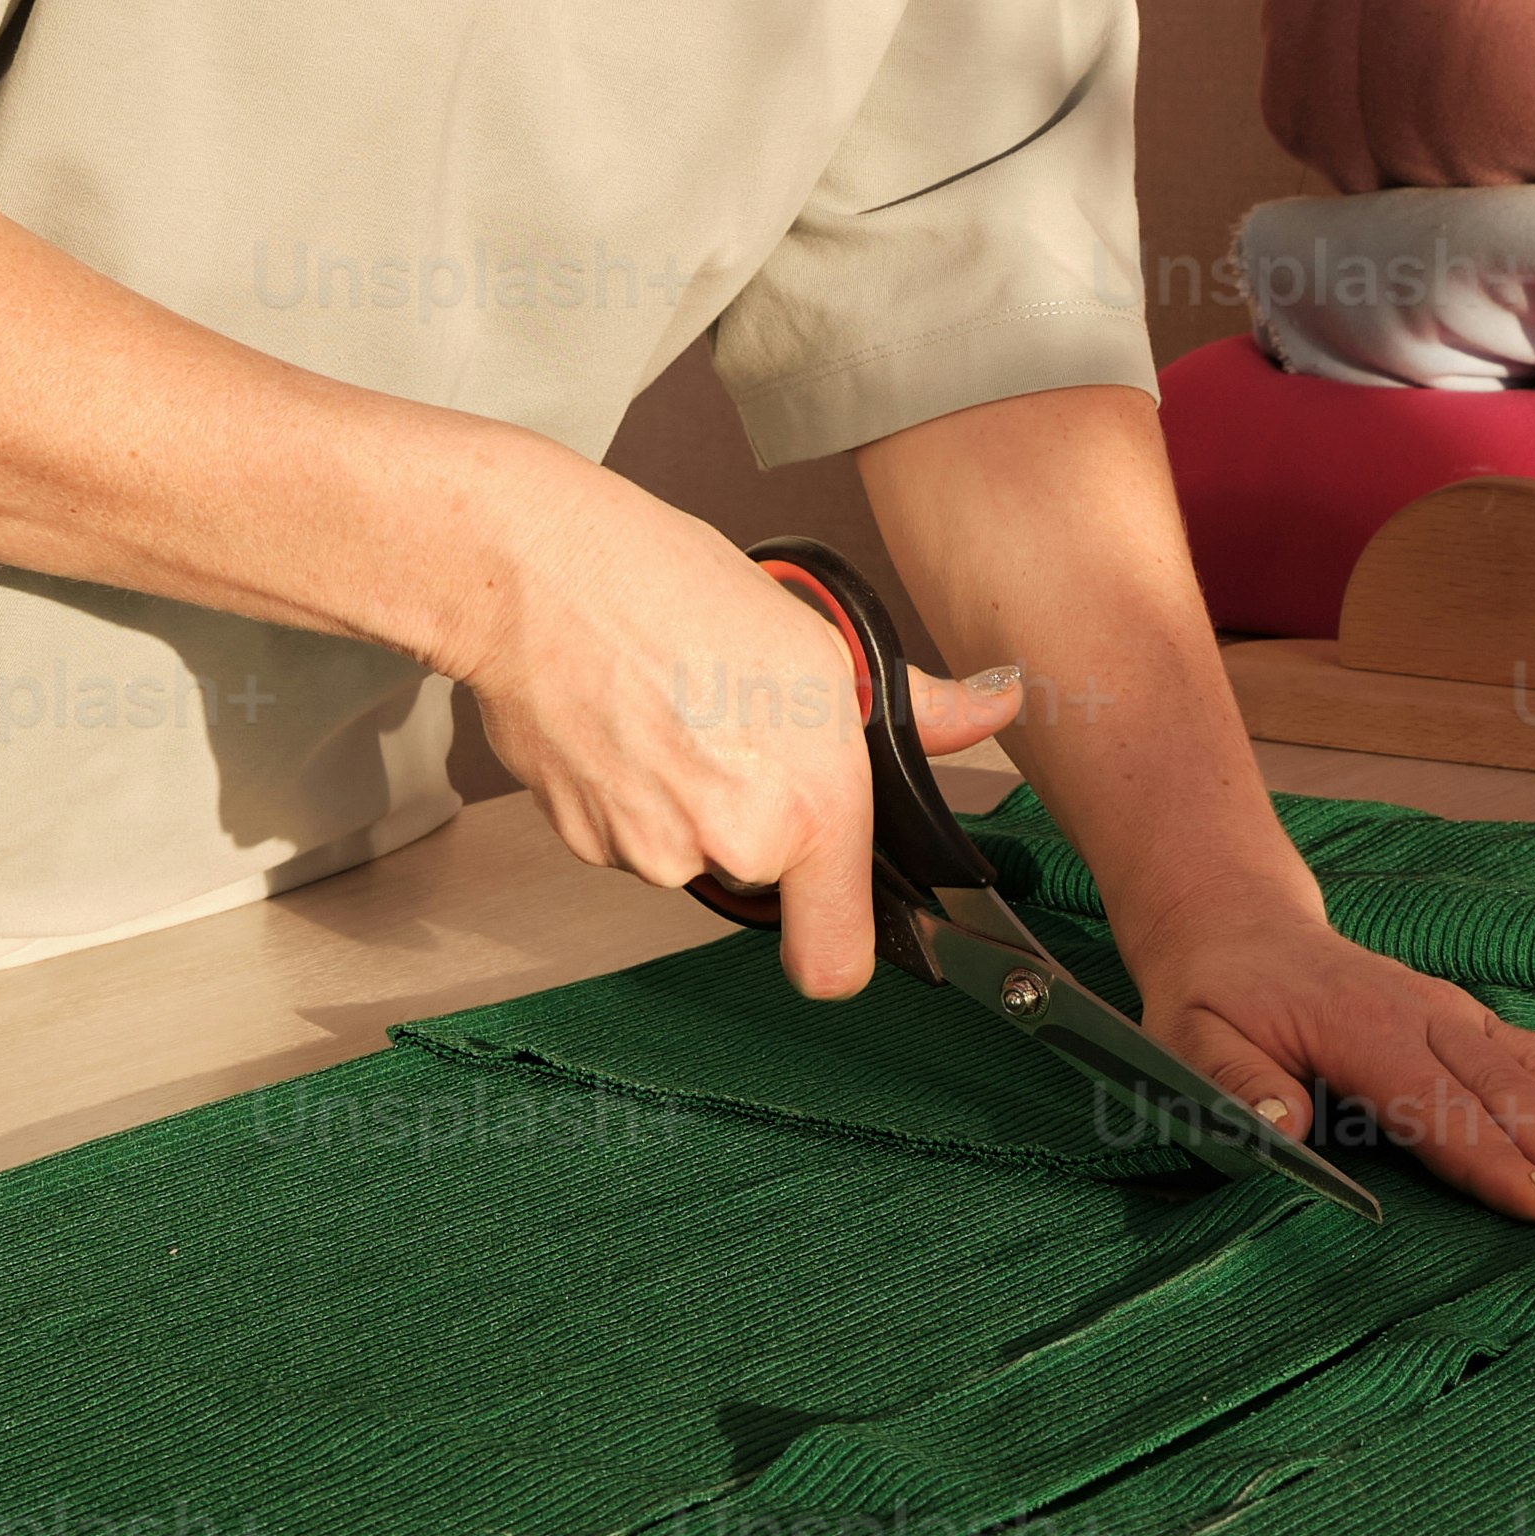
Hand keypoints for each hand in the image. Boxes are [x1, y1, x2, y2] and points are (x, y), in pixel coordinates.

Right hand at [462, 463, 1015, 1000]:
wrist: (540, 571)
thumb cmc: (674, 588)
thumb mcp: (825, 642)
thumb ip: (917, 707)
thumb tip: (994, 706)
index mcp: (809, 807)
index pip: (837, 964)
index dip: (842, 940)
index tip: (838, 904)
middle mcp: (729, 845)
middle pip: (762, 879)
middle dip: (758, 822)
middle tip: (743, 734)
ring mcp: (647, 850)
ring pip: (692, 853)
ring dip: (692, 802)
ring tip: (681, 710)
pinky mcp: (581, 840)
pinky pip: (632, 836)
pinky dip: (634, 792)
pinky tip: (632, 719)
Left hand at [1126, 903, 1534, 1224]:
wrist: (1239, 930)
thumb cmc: (1215, 1001)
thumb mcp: (1189, 1041)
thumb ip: (1232, 1083)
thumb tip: (1280, 1120)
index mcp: (1361, 1028)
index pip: (1437, 1102)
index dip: (1496, 1156)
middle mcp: (1428, 1018)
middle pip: (1511, 1091)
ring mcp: (1464, 1019)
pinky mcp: (1483, 1027)